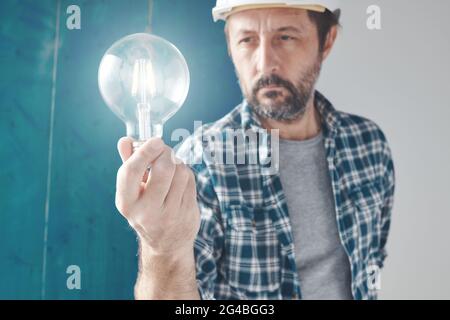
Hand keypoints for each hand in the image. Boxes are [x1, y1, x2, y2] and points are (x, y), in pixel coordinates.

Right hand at [115, 137, 199, 256]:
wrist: (166, 244)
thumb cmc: (146, 209)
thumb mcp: (132, 191)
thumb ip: (128, 164)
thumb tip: (125, 140)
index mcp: (127, 203)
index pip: (131, 172)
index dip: (144, 152)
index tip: (154, 140)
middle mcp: (147, 211)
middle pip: (162, 169)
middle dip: (165, 153)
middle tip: (163, 149)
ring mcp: (170, 214)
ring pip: (180, 172)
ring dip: (176, 162)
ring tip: (170, 168)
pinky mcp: (188, 212)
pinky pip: (190, 180)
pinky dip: (185, 172)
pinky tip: (178, 179)